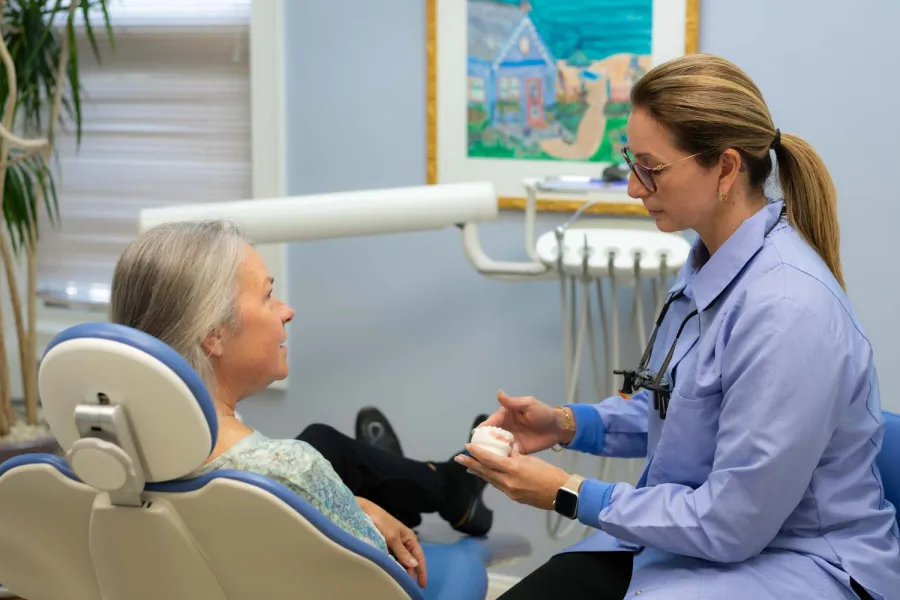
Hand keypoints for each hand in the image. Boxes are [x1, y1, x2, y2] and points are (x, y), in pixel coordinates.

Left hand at [357, 498, 426, 587]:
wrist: (364, 511)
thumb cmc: (381, 521)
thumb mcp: (393, 537)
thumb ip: (402, 552)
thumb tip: (414, 564)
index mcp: (409, 537)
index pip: (418, 556)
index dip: (421, 570)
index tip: (422, 584)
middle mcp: (403, 541)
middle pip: (410, 560)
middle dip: (410, 572)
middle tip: (407, 585)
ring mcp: (394, 543)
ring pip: (400, 560)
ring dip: (401, 570)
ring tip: (399, 581)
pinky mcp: (385, 545)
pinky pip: (391, 558)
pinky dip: (393, 565)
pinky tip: (390, 572)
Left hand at [454, 443, 569, 510]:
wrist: (562, 493)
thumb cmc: (550, 473)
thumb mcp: (531, 459)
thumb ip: (515, 457)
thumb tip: (503, 452)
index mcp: (513, 468)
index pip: (490, 459)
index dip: (477, 453)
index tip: (467, 447)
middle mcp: (508, 481)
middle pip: (486, 471)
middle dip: (471, 464)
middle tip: (458, 458)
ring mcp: (510, 491)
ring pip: (490, 479)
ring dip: (479, 472)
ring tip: (468, 467)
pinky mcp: (514, 497)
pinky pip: (498, 486)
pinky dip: (490, 479)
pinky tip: (487, 476)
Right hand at [478, 391, 568, 454]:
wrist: (558, 428)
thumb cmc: (543, 412)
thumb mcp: (528, 404)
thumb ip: (512, 402)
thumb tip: (498, 393)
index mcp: (504, 416)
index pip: (489, 423)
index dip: (481, 431)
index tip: (474, 440)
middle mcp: (504, 428)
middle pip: (488, 437)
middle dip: (481, 444)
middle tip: (474, 454)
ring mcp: (509, 440)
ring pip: (495, 447)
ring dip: (488, 453)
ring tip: (480, 463)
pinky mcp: (517, 450)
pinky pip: (505, 455)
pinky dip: (499, 459)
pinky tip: (494, 466)